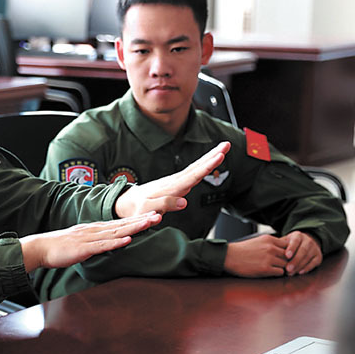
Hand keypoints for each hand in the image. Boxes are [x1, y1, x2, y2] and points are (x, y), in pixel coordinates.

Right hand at [19, 212, 160, 271]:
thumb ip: (95, 243)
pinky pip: (102, 246)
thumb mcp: (81, 243)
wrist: (40, 248)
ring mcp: (89, 238)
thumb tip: (107, 244)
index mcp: (94, 229)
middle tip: (159, 214)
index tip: (152, 215)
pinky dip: (116, 242)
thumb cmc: (58, 248)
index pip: (119, 223)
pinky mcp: (83, 249)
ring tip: (150, 222)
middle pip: (122, 224)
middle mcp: (94, 230)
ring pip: (116, 232)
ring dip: (134, 227)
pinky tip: (127, 239)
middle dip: (141, 219)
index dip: (136, 219)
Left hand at [114, 142, 230, 217]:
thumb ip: (164, 204)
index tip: (219, 156)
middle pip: (197, 167)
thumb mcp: (147, 209)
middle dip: (212, 156)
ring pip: (197, 168)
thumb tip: (185, 202)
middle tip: (227, 145)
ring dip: (210, 158)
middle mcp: (175, 182)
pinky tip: (212, 160)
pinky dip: (203, 166)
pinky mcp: (176, 184)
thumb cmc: (136, 208)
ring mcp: (176, 182)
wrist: (127, 202)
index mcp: (170, 187)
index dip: (207, 167)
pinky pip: (193, 173)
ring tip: (224, 148)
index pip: (192, 176)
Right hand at [223, 234, 287, 276]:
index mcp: (269, 239)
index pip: (288, 245)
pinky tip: (270, 272)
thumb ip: (271, 243)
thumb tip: (283, 248)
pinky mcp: (266, 269)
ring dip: (282, 268)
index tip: (283, 256)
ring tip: (275, 269)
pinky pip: (280, 272)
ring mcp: (269, 258)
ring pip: (286, 264)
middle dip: (286, 260)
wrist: (230, 257)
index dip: (287, 251)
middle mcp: (271, 248)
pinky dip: (277, 273)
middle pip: (289, 255)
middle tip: (282, 265)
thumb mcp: (258, 241)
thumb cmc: (243, 250)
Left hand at [282, 231, 322, 275]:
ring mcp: (314, 249)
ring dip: (299, 266)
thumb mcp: (285, 241)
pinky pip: (313, 263)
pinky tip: (299, 272)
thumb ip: (279, 245)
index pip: (295, 241)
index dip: (292, 248)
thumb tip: (270, 251)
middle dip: (295, 260)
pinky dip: (307, 268)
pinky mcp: (318, 257)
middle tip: (287, 269)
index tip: (287, 256)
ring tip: (290, 273)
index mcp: (298, 235)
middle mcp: (308, 241)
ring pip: (308, 257)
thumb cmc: (290, 244)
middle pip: (303, 250)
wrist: (306, 243)